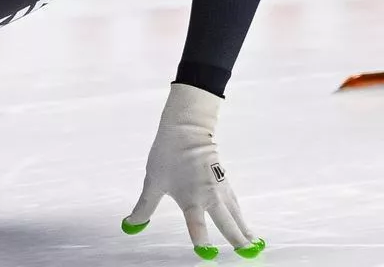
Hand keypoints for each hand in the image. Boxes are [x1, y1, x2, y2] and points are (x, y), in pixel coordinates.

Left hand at [121, 83, 265, 260]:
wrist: (186, 130)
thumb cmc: (167, 155)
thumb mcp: (153, 182)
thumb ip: (144, 207)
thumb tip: (130, 224)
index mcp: (191, 199)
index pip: (197, 226)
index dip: (201, 241)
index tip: (207, 255)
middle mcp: (209, 196)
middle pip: (227, 223)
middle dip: (238, 240)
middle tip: (249, 254)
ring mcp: (220, 188)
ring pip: (235, 213)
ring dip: (244, 228)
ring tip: (254, 243)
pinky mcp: (224, 181)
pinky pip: (235, 203)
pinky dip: (241, 215)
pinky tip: (243, 221)